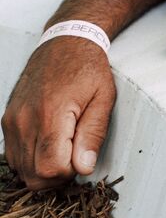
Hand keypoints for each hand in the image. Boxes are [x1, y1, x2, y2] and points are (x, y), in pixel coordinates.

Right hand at [1, 37, 115, 189]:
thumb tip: (84, 168)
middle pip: (34, 176)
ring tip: (64, 147)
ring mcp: (13, 120)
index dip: (71, 171)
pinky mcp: (8, 120)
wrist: (65, 42)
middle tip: (75, 154)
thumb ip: (93, 134)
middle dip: (58, 175)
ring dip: (43, 169)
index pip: (51, 168)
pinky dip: (30, 159)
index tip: (82, 155)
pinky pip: (13, 156)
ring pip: (21, 170)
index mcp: (51, 113)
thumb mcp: (103, 97)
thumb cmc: (87, 67)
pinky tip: (49, 143)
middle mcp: (25, 119)